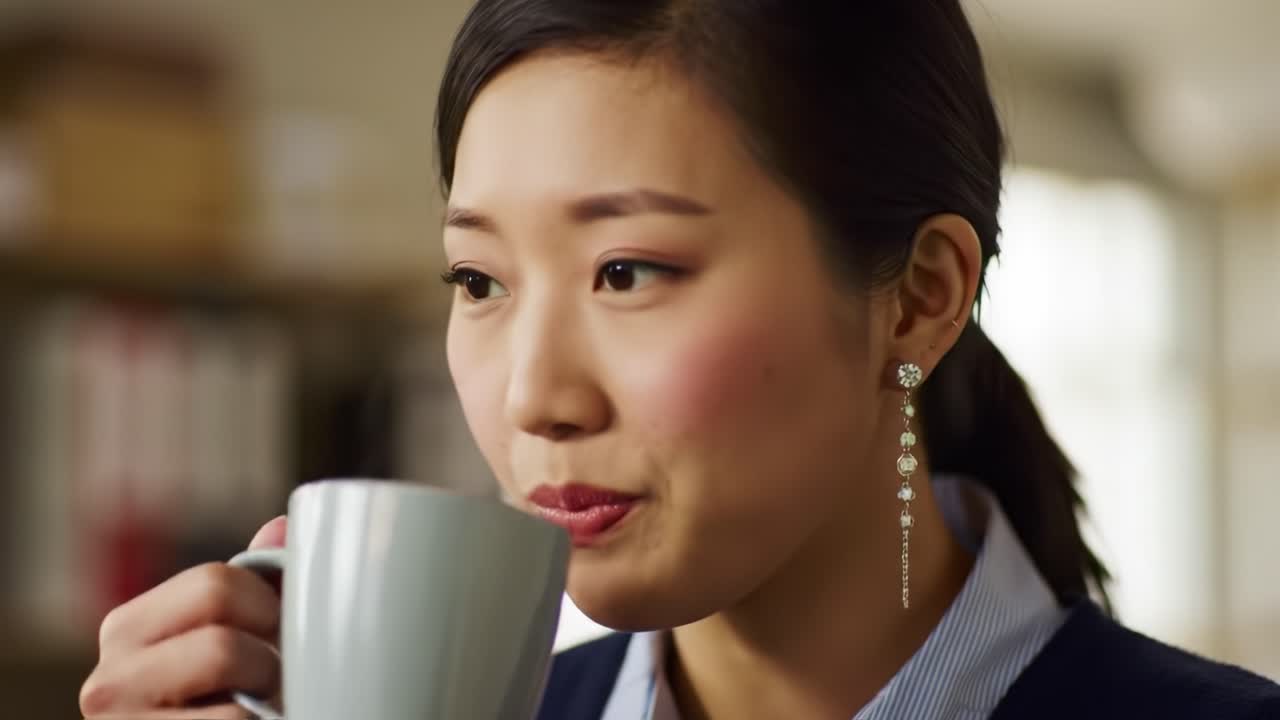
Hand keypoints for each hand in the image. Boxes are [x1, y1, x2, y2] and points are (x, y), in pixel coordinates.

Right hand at [79, 517, 287, 719]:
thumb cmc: (225, 701)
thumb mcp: (234, 637)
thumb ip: (254, 587)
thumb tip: (282, 527)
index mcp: (128, 630)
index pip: (217, 583)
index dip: (268, 605)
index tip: (274, 634)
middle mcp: (107, 682)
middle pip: (222, 636)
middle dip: (266, 659)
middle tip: (269, 683)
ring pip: (231, 699)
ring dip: (266, 705)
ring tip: (260, 712)